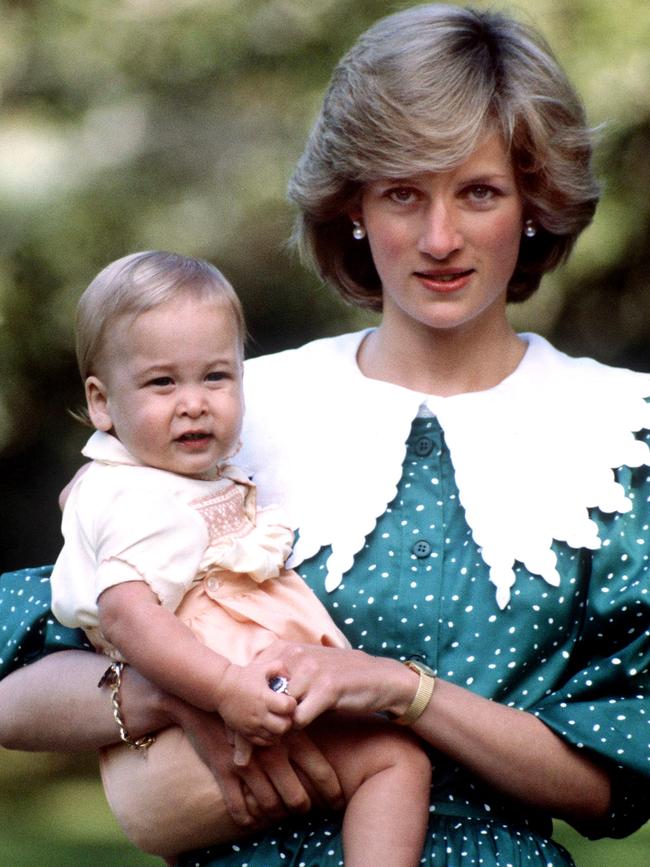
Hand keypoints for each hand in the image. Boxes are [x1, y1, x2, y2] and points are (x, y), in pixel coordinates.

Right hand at [173, 702, 342, 826]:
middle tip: (307, 812)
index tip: (339, 802)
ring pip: (268, 805)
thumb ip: (308, 701)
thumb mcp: (288, 693)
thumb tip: (333, 700)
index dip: (332, 792)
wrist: (215, 690)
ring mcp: (249, 765)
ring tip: (281, 816)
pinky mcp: (225, 770)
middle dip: (303, 809)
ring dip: (276, 816)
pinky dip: (246, 818)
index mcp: (293, 736)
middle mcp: (273, 754)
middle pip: (296, 797)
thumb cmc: (257, 689)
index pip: (320, 771)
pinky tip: (251, 821)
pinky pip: (237, 805)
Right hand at [216, 660, 295, 745]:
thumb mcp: (263, 668)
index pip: (288, 707)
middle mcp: (259, 714)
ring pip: (274, 737)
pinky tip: (268, 727)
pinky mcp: (245, 732)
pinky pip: (263, 742)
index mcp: (265, 697)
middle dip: (288, 720)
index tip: (288, 700)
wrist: (222, 688)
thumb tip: (290, 677)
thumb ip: (280, 668)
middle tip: (284, 713)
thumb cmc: (245, 676)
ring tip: (276, 720)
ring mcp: (252, 725)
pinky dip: (269, 737)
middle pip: (284, 726)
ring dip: (279, 730)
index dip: (292, 704)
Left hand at [253, 641, 413, 726]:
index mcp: (285, 648)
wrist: (378, 678)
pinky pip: (298, 719)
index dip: (255, 699)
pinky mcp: (326, 688)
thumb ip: (279, 674)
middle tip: (275, 722)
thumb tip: (248, 692)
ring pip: (280, 709)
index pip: (252, 677)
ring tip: (295, 721)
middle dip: (267, 713)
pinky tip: (312, 720)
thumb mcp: (305, 667)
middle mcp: (295, 655)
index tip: (262, 710)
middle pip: (263, 696)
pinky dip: (301, 726)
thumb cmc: (337, 675)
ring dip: (284, 721)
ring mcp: (310, 670)